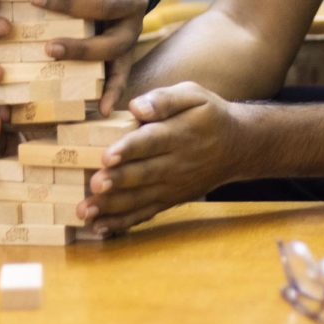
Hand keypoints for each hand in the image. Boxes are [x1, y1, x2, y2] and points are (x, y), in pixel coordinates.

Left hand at [77, 82, 241, 234]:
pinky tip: (99, 227)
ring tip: (86, 211)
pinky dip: (123, 223)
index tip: (107, 155)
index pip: (151, 142)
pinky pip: (146, 213)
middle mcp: (175, 164)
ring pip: (140, 198)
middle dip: (117, 181)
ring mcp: (172, 186)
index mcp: (179, 134)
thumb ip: (165, 99)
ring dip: (112, 206)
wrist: (237, 147)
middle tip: (94, 185)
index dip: (129, 149)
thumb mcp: (193, 95)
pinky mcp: (170, 200)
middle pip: (143, 174)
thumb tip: (137, 107)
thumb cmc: (208, 115)